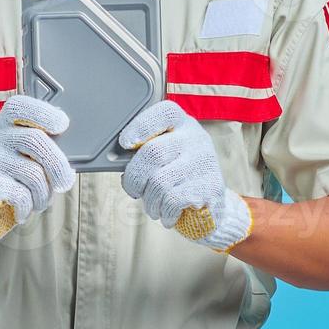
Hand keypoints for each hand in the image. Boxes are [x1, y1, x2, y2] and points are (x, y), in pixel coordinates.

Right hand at [0, 95, 75, 252]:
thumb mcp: (25, 160)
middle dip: (57, 164)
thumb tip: (73, 151)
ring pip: (33, 173)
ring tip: (38, 200)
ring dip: (43, 194)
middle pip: (35, 140)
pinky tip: (20, 209)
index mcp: (3, 124)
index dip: (44, 113)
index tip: (62, 125)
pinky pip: (21, 195)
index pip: (21, 106)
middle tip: (65, 181)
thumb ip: (42, 150)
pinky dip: (28, 207)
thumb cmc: (11, 182)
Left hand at [117, 99, 252, 252]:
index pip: (164, 113)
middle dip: (135, 177)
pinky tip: (166, 214)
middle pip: (153, 152)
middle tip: (133, 189)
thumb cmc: (176, 176)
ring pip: (159, 182)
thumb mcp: (163, 156)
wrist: (212, 204)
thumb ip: (143, 154)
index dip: (141, 126)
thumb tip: (116, 160)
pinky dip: (163, 212)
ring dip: (149, 200)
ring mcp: (205, 162)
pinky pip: (172, 201)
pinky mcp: (210, 187)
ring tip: (153, 206)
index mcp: (182, 124)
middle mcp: (196, 139)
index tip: (125, 143)